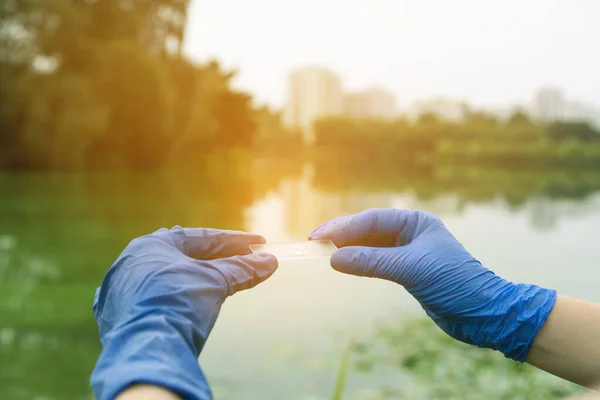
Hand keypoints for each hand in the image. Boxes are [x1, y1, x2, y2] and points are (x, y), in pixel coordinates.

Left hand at [91, 227, 276, 399]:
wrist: (147, 349)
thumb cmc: (178, 303)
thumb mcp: (215, 282)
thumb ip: (242, 269)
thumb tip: (269, 262)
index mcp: (152, 245)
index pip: (201, 237)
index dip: (235, 240)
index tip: (259, 243)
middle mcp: (133, 262)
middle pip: (187, 256)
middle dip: (220, 258)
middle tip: (248, 259)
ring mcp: (125, 290)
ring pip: (173, 277)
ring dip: (201, 278)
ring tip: (228, 281)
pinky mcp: (124, 315)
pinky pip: (160, 298)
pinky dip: (183, 296)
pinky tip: (199, 301)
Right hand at [309, 208, 555, 360]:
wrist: (484, 313)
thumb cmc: (455, 283)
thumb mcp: (411, 269)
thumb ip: (371, 261)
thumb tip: (333, 258)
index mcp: (416, 221)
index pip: (372, 219)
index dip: (344, 227)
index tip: (319, 236)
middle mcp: (411, 233)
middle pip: (368, 230)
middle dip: (342, 236)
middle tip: (314, 243)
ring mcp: (408, 252)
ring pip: (370, 246)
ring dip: (349, 249)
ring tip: (323, 253)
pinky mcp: (407, 271)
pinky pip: (376, 262)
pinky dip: (360, 263)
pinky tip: (345, 264)